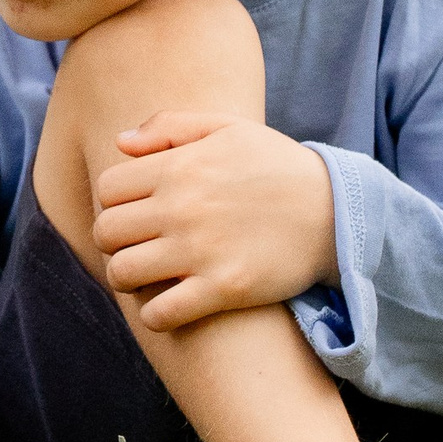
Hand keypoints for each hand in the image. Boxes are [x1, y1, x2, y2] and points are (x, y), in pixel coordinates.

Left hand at [91, 116, 336, 333]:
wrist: (336, 213)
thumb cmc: (279, 168)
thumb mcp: (230, 129)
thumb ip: (171, 126)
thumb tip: (120, 142)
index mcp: (179, 167)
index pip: (107, 189)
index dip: (115, 203)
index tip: (136, 213)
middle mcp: (182, 207)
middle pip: (106, 233)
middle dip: (115, 242)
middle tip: (139, 246)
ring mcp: (200, 250)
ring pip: (123, 274)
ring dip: (130, 278)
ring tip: (151, 275)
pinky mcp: (222, 289)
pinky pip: (159, 314)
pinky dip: (157, 315)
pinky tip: (173, 304)